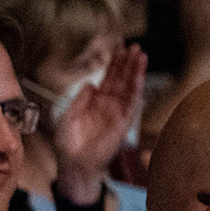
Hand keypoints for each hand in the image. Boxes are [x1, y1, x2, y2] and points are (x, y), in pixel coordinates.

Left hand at [51, 45, 145, 204]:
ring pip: (128, 89)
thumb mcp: (69, 116)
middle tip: (135, 46)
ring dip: (135, 73)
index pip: (108, 80)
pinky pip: (131, 105)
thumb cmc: (69, 143)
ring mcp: (117, 114)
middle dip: (128, 64)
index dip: (114, 66)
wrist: (74, 164)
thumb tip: (90, 84)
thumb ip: (80, 100)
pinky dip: (135, 91)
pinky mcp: (122, 124)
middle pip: (121, 80)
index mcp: (95, 103)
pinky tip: (139, 78)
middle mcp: (108, 106)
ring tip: (141, 55)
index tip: (120, 50)